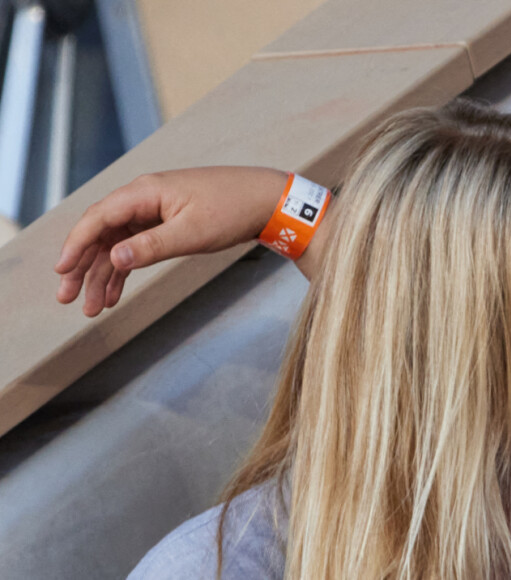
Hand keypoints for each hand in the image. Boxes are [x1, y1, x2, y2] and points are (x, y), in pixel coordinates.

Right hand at [54, 167, 286, 316]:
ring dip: (104, 275)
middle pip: (101, 233)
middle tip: (68, 298)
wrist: (264, 200)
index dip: (75, 246)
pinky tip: (117, 292)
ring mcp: (154, 211)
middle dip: (83, 267)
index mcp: (144, 192)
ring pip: (118, 244)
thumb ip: (150, 246)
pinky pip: (137, 246)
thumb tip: (113, 259)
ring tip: (93, 307)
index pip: (98, 218)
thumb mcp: (191, 232)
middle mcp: (143, 199)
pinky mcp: (166, 222)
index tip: (62, 273)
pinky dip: (126, 269)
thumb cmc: (231, 209)